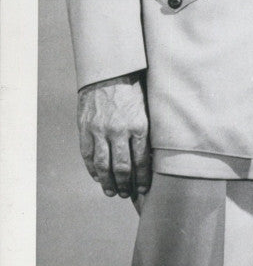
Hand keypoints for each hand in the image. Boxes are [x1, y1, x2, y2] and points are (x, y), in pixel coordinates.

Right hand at [77, 71, 150, 199]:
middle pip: (122, 168)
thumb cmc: (134, 88)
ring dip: (108, 183)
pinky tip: (98, 177)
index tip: (144, 189)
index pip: (142, 161)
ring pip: (103, 166)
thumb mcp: (147, 107)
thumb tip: (153, 155)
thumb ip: (148, 130)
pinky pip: (88, 156)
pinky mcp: (85, 129)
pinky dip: (93, 170)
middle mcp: (119, 131)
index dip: (142, 179)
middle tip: (127, 194)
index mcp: (139, 125)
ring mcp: (100, 131)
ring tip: (113, 192)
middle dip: (126, 185)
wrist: (108, 71)